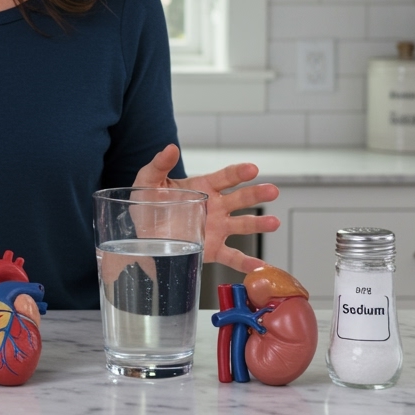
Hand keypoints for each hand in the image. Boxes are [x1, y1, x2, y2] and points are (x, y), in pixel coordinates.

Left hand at [131, 144, 280, 272]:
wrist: (141, 233)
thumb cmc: (147, 204)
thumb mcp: (149, 181)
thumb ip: (159, 165)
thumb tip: (169, 148)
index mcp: (203, 187)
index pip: (225, 177)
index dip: (239, 173)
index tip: (252, 169)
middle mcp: (215, 207)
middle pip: (240, 199)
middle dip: (256, 194)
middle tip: (272, 191)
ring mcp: (217, 228)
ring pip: (242, 224)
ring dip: (259, 223)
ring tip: (273, 223)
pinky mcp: (213, 249)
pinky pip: (232, 256)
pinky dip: (246, 263)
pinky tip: (259, 266)